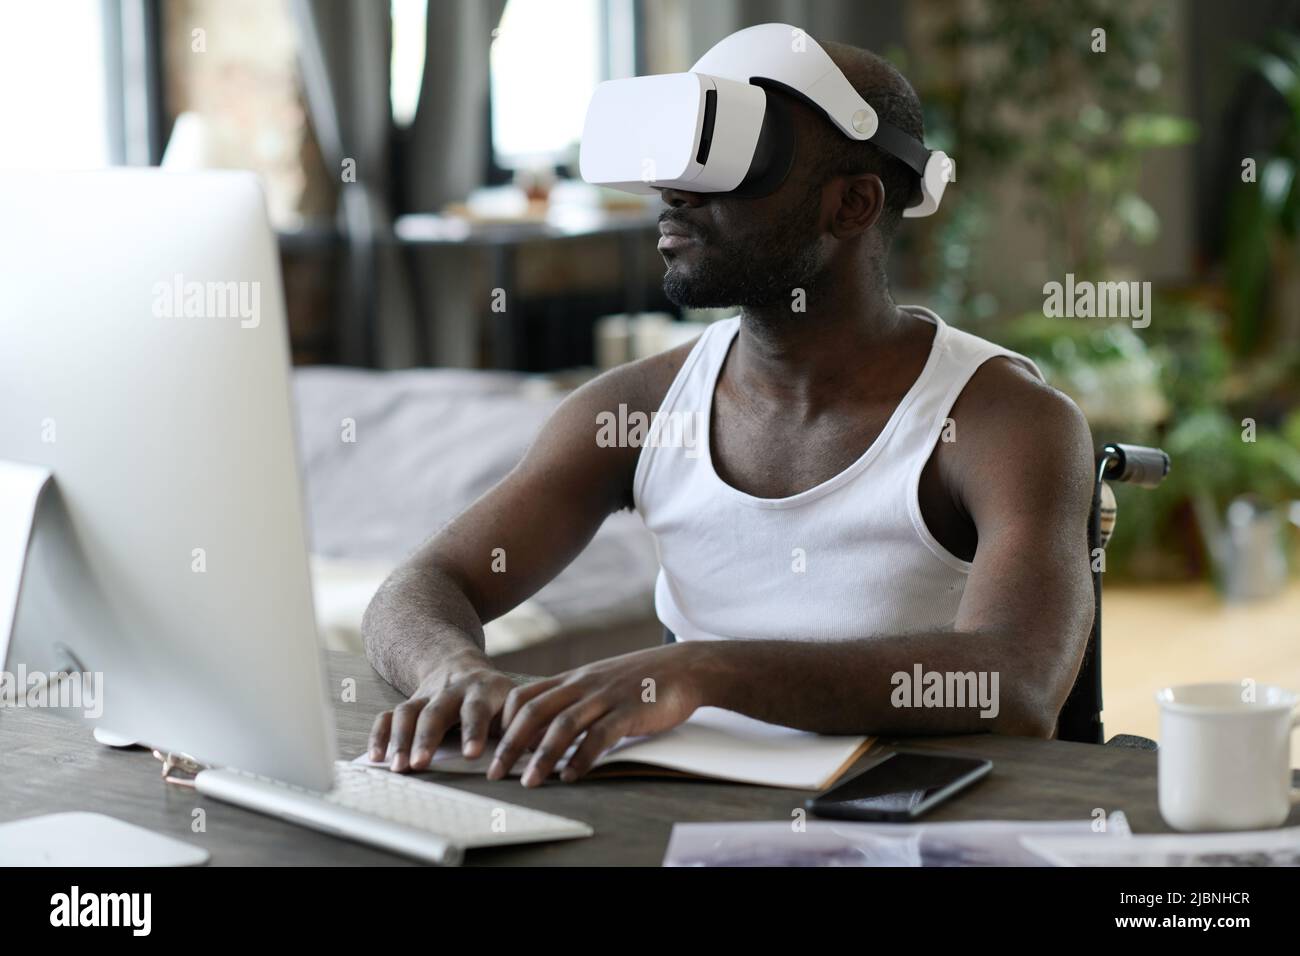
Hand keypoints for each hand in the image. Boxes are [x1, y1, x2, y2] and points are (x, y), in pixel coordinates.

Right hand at [368, 663, 527, 772]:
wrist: (459, 662)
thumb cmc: (497, 697)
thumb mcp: (515, 703)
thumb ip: (523, 726)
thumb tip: (538, 755)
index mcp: (485, 690)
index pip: (479, 708)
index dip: (475, 730)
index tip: (472, 755)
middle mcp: (453, 690)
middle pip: (437, 711)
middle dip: (427, 738)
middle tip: (420, 765)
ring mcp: (428, 695)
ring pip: (410, 712)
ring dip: (401, 740)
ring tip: (398, 767)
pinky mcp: (409, 702)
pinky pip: (390, 715)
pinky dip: (381, 735)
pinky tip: (376, 757)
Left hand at [489, 642, 710, 786]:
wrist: (684, 667)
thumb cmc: (641, 680)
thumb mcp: (599, 682)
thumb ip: (574, 700)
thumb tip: (547, 732)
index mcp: (573, 679)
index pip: (524, 696)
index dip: (504, 723)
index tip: (496, 748)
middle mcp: (583, 685)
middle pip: (534, 712)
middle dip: (510, 745)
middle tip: (495, 773)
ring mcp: (605, 696)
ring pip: (563, 725)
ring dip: (543, 756)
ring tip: (530, 782)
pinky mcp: (629, 710)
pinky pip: (600, 735)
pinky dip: (583, 758)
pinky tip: (572, 777)